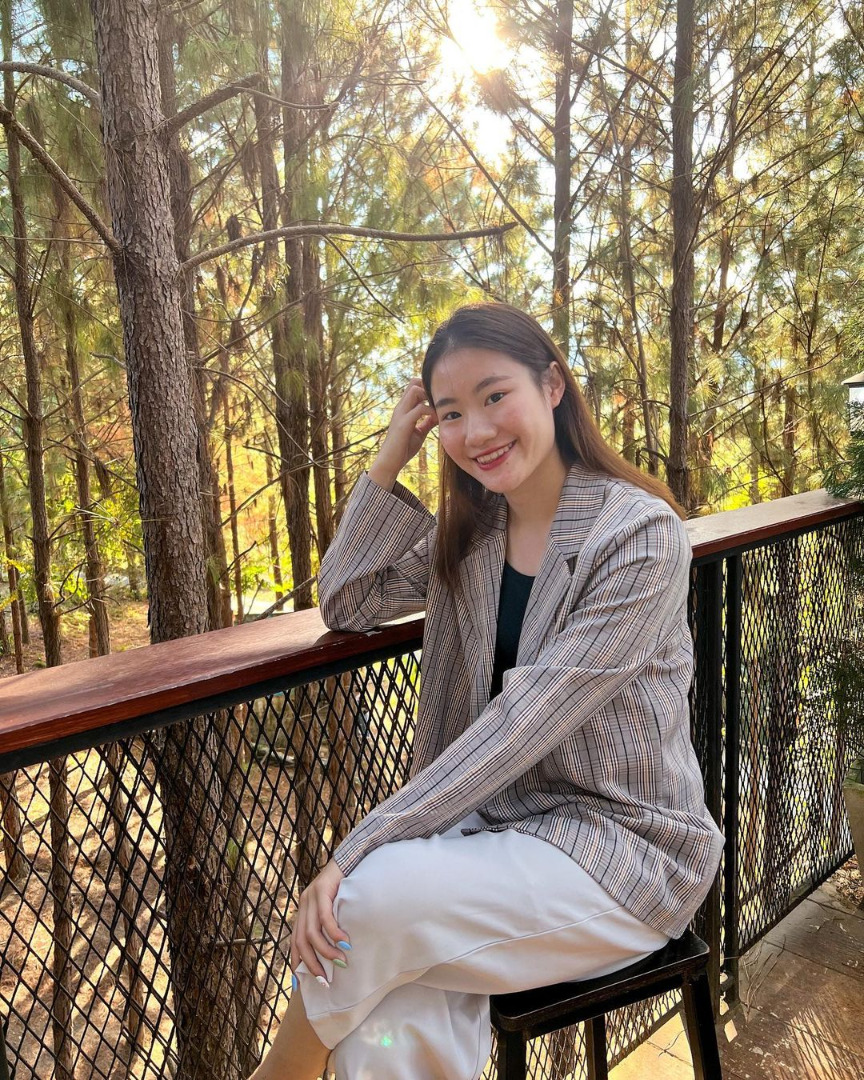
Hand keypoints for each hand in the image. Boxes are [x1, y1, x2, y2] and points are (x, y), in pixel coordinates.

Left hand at [291, 859, 347, 978]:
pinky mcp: (323, 890)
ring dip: (326, 951)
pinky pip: (325, 917)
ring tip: (340, 960)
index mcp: (303, 911)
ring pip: (312, 932)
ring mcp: (311, 897)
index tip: (300, 986)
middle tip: (325, 980)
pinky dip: (334, 933)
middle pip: (301, 942)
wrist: (351, 857)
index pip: (295, 942)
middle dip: (312, 964)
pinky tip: (344, 942)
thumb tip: (334, 954)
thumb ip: (328, 926)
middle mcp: (303, 905)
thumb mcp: (334, 908)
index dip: (296, 964)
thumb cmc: (346, 886)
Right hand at [369, 378, 437, 488]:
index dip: (426, 388)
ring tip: (436, 409)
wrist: (390, 462)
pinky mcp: (404, 423)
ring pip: (414, 390)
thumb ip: (427, 423)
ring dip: (429, 396)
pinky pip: (420, 409)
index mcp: (404, 409)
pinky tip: (436, 420)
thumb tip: (438, 416)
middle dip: (428, 387)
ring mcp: (401, 414)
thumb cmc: (403, 448)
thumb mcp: (419, 433)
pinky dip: (431, 411)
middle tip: (438, 402)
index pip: (413, 386)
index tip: (437, 400)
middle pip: (413, 382)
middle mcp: (401, 407)